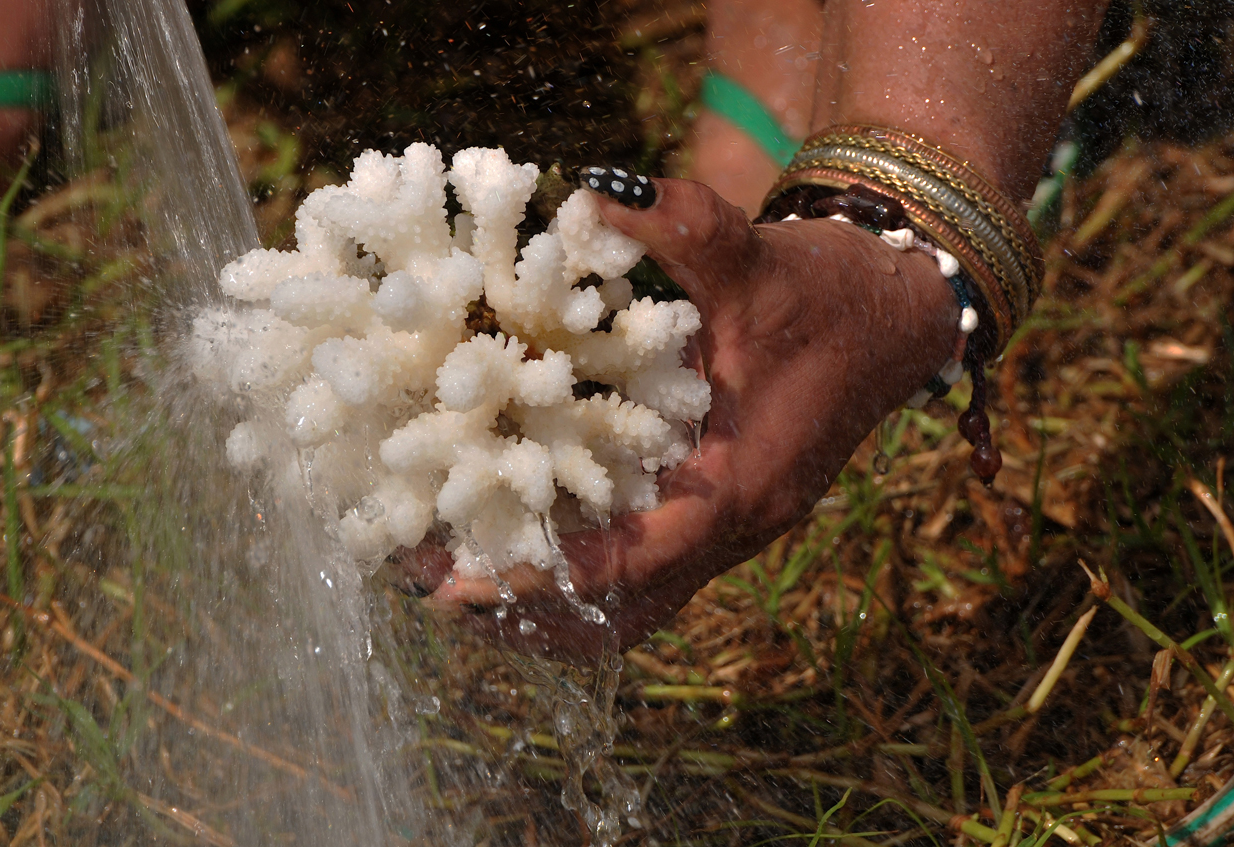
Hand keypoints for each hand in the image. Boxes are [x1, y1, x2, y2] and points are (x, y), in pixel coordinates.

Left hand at [410, 178, 959, 662]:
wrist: (898, 315)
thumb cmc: (833, 294)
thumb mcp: (758, 256)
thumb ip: (681, 224)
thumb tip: (589, 192)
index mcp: (743, 484)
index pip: (635, 563)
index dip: (545, 578)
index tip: (460, 585)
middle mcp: (734, 524)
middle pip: (625, 610)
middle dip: (531, 608)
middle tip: (437, 582)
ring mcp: (730, 524)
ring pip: (635, 602)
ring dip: (552, 600)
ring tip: (463, 569)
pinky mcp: (722, 508)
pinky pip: (646, 568)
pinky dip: (583, 567)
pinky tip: (526, 527)